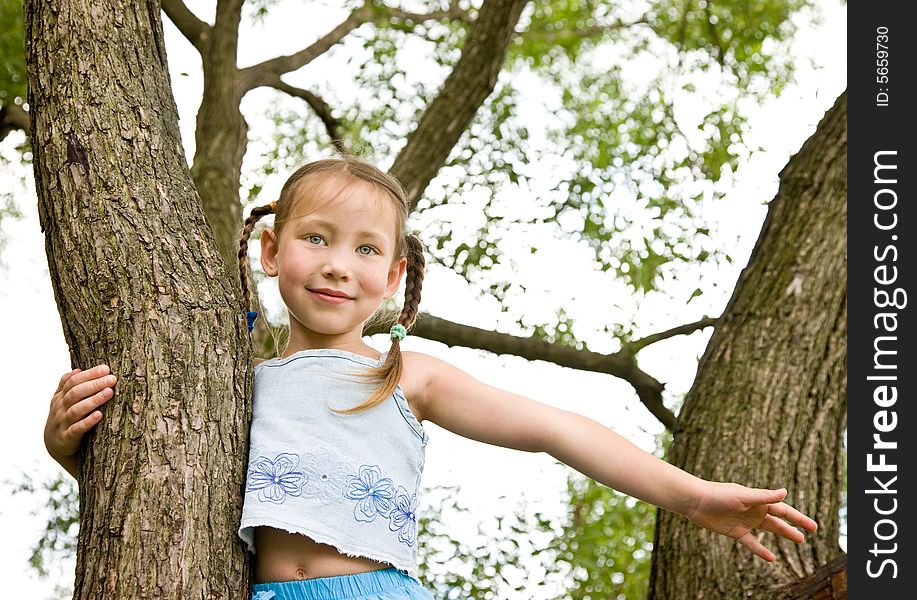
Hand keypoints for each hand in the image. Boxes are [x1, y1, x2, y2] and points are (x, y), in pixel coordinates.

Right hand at [44, 364, 116, 477]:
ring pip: (76, 410)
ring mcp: (62, 423)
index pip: (73, 381)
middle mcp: (60, 408)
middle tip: (112, 379)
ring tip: (109, 392)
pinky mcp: (66, 438)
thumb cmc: (65, 417)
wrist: (55, 445)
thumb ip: (68, 385)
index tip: (106, 368)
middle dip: (94, 384)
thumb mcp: (63, 401)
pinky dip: (87, 422)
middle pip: (76, 393)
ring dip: (94, 400)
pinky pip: (76, 429)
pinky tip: (99, 415)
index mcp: (61, 397)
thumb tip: (77, 369)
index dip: (89, 374)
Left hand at [684, 482, 817, 560]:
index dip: (798, 518)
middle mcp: (754, 511)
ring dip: (784, 534)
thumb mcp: (743, 496)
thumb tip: (785, 492)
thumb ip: (764, 496)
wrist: (696, 501)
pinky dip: (761, 550)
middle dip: (794, 526)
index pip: (783, 510)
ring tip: (800, 540)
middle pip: (779, 521)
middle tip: (810, 533)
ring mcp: (745, 522)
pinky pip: (752, 543)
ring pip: (769, 530)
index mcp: (758, 501)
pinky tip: (772, 558)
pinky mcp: (735, 532)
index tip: (812, 526)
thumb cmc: (719, 495)